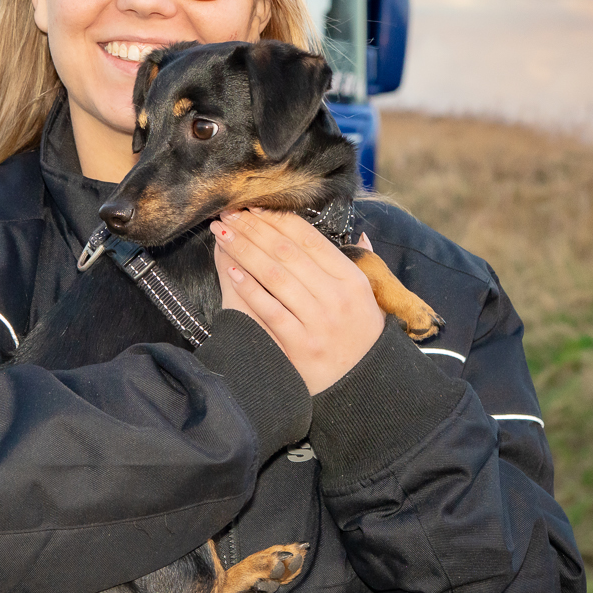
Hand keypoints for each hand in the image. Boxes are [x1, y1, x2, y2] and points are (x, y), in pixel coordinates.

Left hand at [210, 210, 384, 396]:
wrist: (364, 385)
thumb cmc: (360, 335)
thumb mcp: (369, 298)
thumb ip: (360, 264)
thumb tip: (359, 235)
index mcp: (352, 280)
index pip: (310, 239)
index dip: (278, 219)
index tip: (254, 206)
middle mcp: (336, 298)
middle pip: (287, 253)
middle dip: (254, 229)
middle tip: (229, 213)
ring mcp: (317, 323)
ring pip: (274, 276)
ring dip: (244, 250)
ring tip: (223, 233)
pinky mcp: (299, 346)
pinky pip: (269, 310)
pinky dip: (249, 288)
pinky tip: (231, 269)